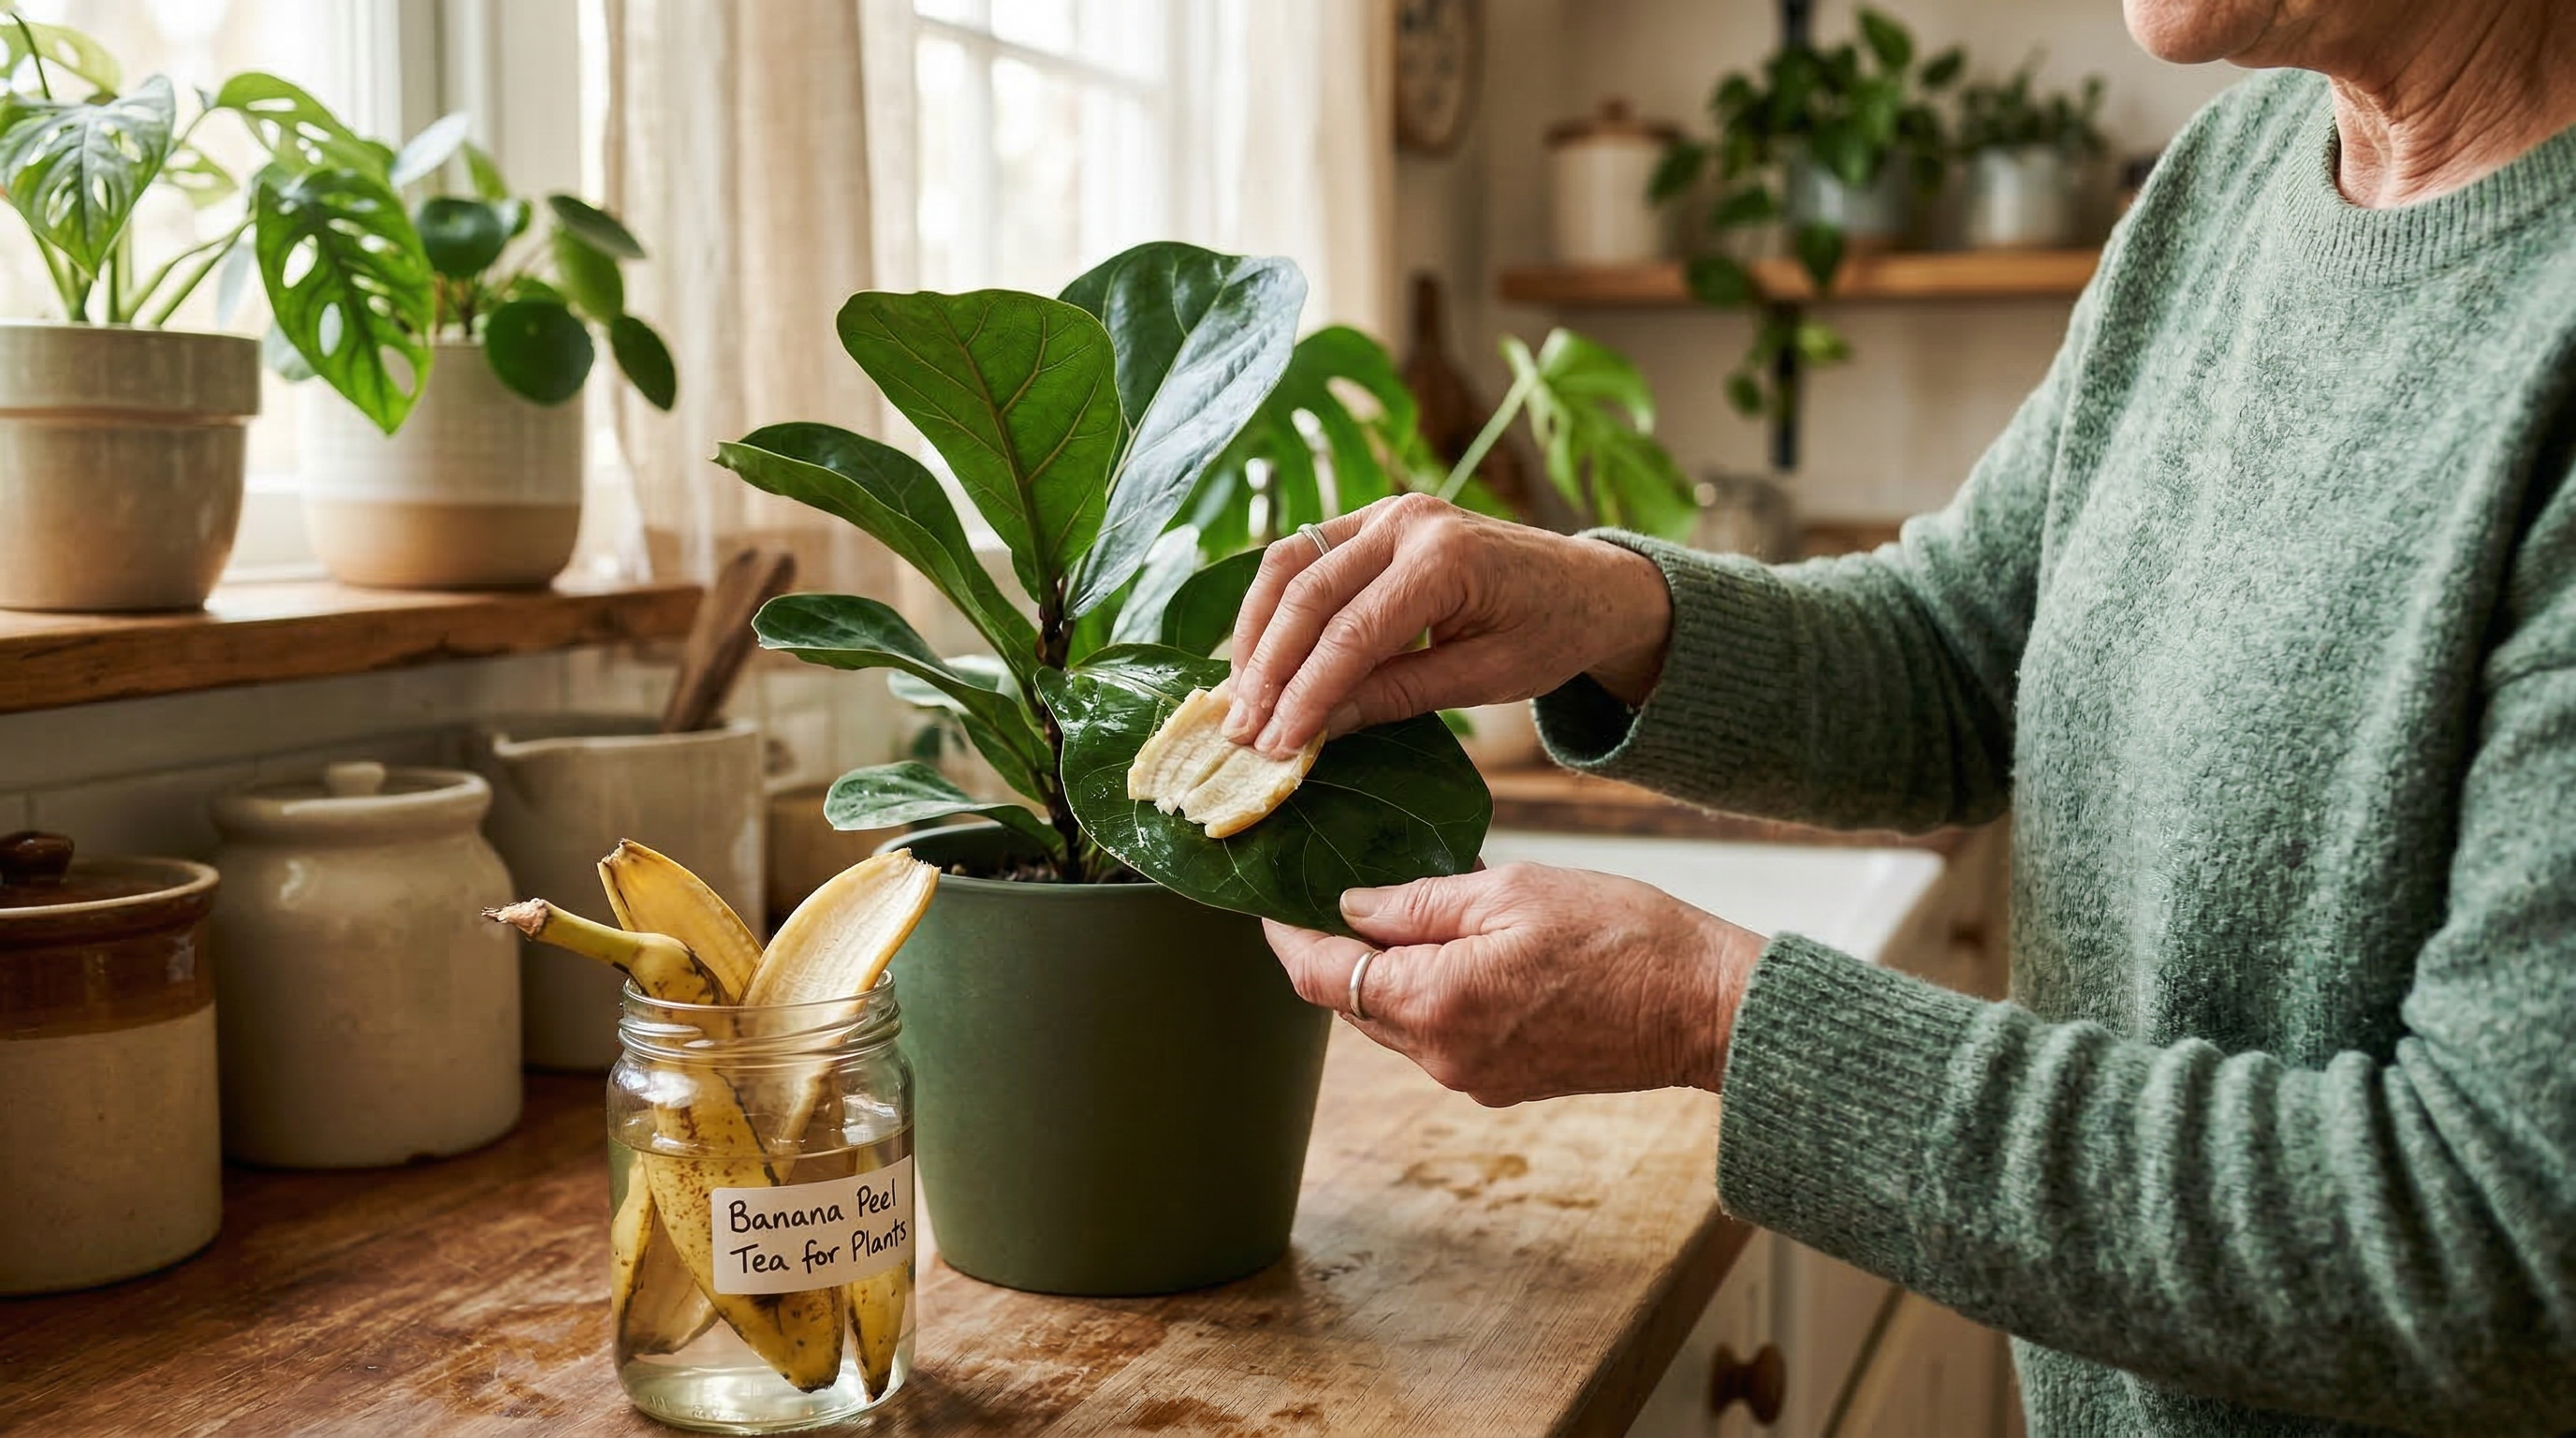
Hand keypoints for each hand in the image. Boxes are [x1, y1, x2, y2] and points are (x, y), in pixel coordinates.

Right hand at [1225, 493, 1672, 758]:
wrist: (1592, 584)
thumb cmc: (1550, 633)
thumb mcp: (1483, 679)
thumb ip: (1395, 696)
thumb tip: (1313, 730)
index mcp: (1447, 558)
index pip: (1352, 634)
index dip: (1305, 694)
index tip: (1275, 747)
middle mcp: (1409, 520)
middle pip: (1308, 594)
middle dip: (1267, 669)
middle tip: (1240, 732)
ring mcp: (1388, 510)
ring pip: (1290, 565)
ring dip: (1256, 633)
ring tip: (1239, 698)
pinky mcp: (1375, 518)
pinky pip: (1304, 555)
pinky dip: (1274, 606)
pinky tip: (1258, 655)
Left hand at [1262, 862, 1766, 1105]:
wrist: (1706, 1007)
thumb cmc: (1621, 934)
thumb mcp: (1511, 889)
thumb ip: (1420, 902)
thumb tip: (1354, 909)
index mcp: (1434, 1001)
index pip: (1321, 976)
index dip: (1285, 936)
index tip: (1268, 902)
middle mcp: (1441, 1055)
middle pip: (1352, 1003)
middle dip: (1335, 951)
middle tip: (1328, 891)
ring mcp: (1472, 1077)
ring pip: (1395, 1020)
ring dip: (1385, 974)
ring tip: (1400, 914)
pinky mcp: (1504, 1082)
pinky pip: (1440, 1036)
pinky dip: (1430, 995)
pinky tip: (1457, 951)